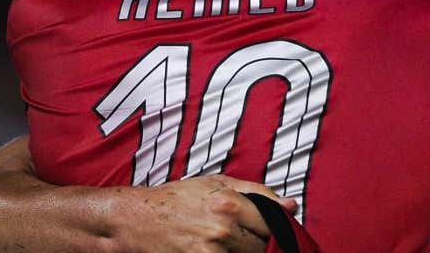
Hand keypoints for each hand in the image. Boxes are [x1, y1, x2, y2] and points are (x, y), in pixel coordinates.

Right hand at [121, 175, 296, 252]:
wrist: (137, 220)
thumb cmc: (177, 199)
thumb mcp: (217, 183)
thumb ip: (258, 193)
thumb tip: (291, 205)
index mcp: (230, 203)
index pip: (274, 222)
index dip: (279, 228)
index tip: (279, 230)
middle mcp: (222, 229)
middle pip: (264, 245)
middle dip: (263, 242)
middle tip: (251, 236)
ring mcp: (211, 251)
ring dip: (247, 251)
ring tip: (233, 242)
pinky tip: (222, 249)